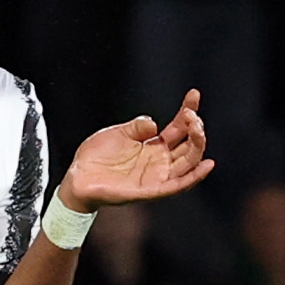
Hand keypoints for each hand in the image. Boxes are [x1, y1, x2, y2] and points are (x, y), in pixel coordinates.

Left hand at [58, 91, 214, 211]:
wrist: (77, 179)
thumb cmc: (95, 157)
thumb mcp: (118, 133)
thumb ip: (137, 126)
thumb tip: (154, 123)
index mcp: (153, 146)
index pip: (178, 128)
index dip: (188, 111)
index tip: (194, 94)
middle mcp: (159, 162)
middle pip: (189, 145)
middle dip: (195, 128)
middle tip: (191, 115)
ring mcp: (156, 176)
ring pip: (188, 163)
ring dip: (197, 146)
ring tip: (197, 128)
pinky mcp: (150, 191)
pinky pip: (176, 186)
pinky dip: (194, 177)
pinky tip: (207, 164)